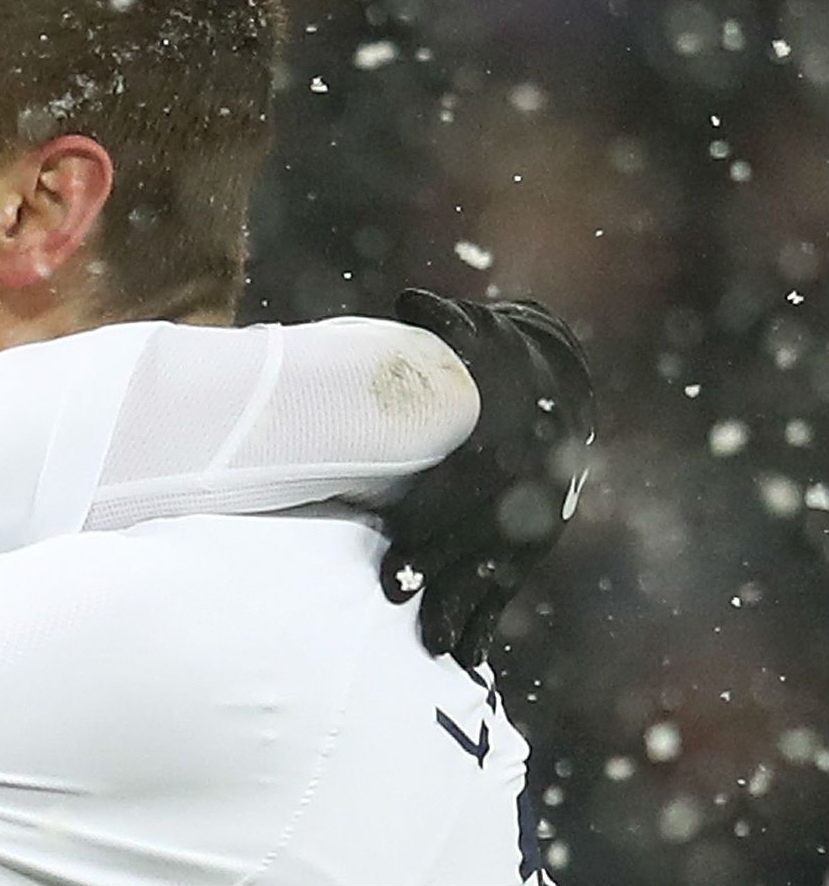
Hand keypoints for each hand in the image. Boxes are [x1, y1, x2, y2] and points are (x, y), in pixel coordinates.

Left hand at [379, 288, 595, 667]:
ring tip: (437, 649)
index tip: (397, 559)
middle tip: (398, 598)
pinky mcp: (528, 542)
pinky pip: (507, 586)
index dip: (430, 528)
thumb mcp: (476, 339)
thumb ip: (444, 326)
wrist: (559, 387)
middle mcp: (522, 492)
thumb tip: (410, 298)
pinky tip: (468, 658)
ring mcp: (530, 522)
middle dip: (440, 571)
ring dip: (465, 609)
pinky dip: (487, 619)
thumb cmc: (496, 364)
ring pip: (497, 574)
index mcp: (502, 448)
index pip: (463, 496)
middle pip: (477, 541)